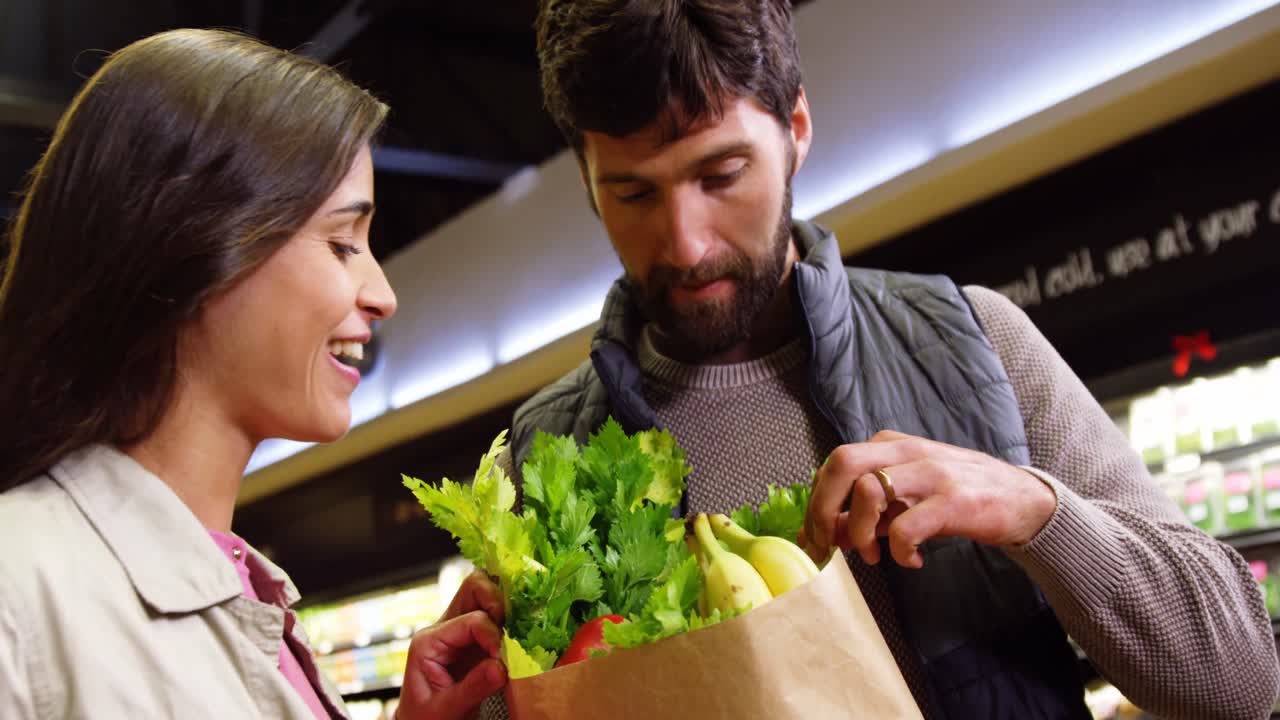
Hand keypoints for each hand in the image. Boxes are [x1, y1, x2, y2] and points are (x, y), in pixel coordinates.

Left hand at [396, 571, 506, 719]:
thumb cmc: (427, 719)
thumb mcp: (445, 709)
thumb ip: (473, 687)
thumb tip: (502, 667)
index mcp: (429, 641)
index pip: (471, 621)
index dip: (494, 635)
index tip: (505, 659)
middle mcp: (444, 628)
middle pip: (473, 588)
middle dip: (499, 599)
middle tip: (515, 627)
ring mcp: (461, 632)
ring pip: (485, 595)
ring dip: (505, 606)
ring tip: (519, 628)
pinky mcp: (476, 641)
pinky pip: (495, 616)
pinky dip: (510, 618)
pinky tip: (521, 633)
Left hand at [800, 430, 1056, 567]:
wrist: (1023, 500)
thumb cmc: (955, 498)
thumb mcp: (904, 501)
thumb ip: (864, 514)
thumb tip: (822, 534)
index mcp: (889, 447)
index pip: (833, 465)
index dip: (816, 504)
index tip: (815, 538)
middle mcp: (906, 451)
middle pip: (841, 464)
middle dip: (822, 510)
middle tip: (828, 547)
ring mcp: (931, 472)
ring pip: (869, 491)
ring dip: (861, 533)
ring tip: (874, 556)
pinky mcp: (954, 500)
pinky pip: (907, 527)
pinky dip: (900, 551)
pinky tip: (911, 561)